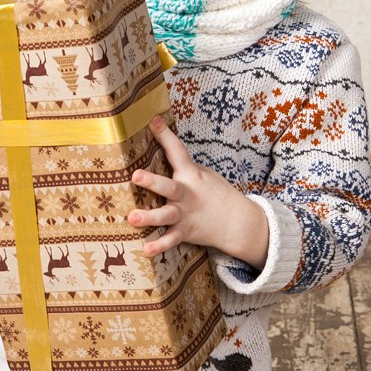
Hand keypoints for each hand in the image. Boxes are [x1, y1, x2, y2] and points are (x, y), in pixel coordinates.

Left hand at [128, 116, 269, 269]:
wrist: (238, 221)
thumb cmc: (215, 194)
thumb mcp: (203, 175)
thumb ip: (183, 166)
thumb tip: (162, 148)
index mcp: (190, 175)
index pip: (177, 151)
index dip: (165, 135)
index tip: (152, 121)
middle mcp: (186, 193)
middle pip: (168, 186)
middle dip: (152, 181)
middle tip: (135, 176)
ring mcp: (185, 214)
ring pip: (166, 215)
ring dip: (150, 217)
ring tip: (132, 218)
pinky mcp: (185, 231)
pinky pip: (171, 240)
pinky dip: (160, 246)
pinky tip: (146, 249)